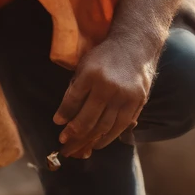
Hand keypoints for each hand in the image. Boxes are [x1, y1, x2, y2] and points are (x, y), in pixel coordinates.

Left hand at [53, 36, 158, 157]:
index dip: (63, 115)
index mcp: (91, 74)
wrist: (135, 46)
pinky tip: (98, 143)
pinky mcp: (137, 102)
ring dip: (89, 140)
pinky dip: (108, 137)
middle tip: (64, 144)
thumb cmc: (105, 57)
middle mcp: (107, 86)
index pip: (72, 101)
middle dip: (73, 134)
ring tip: (78, 148)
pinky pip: (120, 126)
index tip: (58, 125)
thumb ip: (75, 88)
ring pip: (104, 126)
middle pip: (87, 118)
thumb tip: (64, 117)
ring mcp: (124, 96)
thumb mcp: (85, 65)